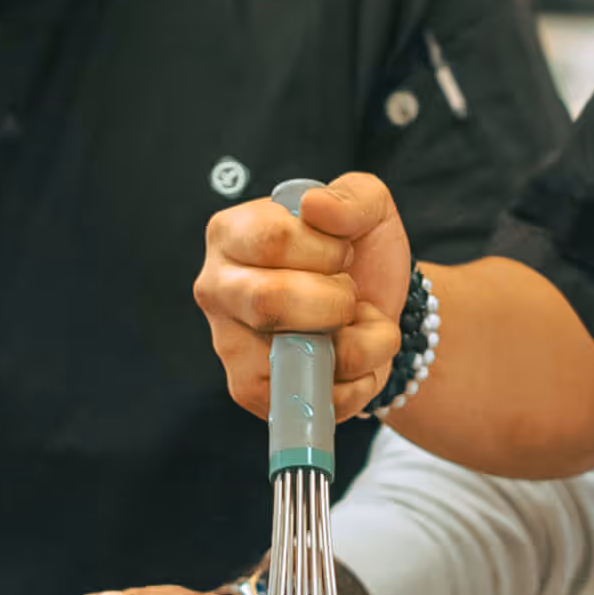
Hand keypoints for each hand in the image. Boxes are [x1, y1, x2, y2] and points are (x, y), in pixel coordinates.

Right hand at [193, 172, 411, 421]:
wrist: (377, 309)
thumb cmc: (359, 253)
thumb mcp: (370, 208)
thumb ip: (351, 197)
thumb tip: (314, 206)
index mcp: (231, 233)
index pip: (271, 241)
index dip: (327, 251)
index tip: (342, 252)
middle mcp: (216, 288)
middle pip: (269, 303)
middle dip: (336, 301)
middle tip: (348, 293)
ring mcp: (228, 345)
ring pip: (295, 357)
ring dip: (355, 343)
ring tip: (350, 324)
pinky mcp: (251, 392)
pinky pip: (311, 397)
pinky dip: (355, 381)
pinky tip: (346, 357)